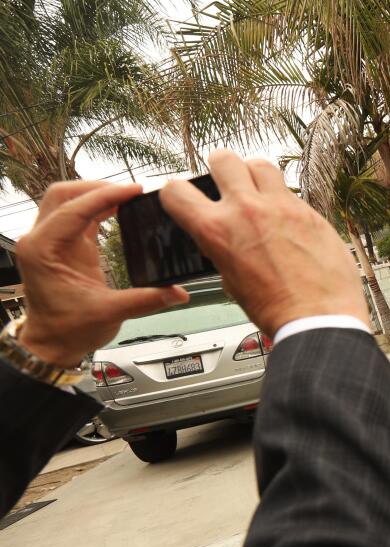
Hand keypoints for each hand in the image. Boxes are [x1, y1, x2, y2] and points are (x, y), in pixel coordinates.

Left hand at [14, 182, 189, 366]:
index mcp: (43, 251)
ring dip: (96, 195)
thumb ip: (146, 300)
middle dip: (97, 188)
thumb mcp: (109, 314)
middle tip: (130, 191)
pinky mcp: (62, 246)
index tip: (134, 190)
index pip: (74, 209)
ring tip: (128, 197)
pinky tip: (120, 209)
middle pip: (64, 194)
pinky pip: (78, 216)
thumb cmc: (67, 330)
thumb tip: (178, 292)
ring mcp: (50, 242)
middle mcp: (41, 241)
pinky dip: (98, 209)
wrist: (52, 344)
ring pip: (69, 201)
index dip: (106, 196)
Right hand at [160, 150, 368, 336]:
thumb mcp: (231, 281)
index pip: (177, 191)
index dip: (176, 193)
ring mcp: (281, 206)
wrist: (321, 318)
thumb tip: (223, 240)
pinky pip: (291, 192)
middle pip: (223, 159)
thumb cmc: (278, 309)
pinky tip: (287, 219)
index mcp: (217, 230)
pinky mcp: (310, 211)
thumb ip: (222, 249)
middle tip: (224, 180)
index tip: (184, 196)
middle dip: (219, 167)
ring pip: (261, 164)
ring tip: (258, 191)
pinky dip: (284, 200)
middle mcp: (247, 209)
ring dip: (254, 174)